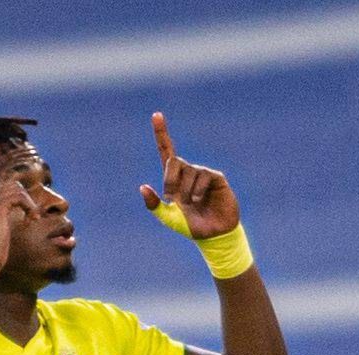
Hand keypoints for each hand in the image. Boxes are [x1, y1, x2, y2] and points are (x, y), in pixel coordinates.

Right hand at [0, 138, 35, 273]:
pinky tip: (30, 219)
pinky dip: (28, 206)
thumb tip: (18, 215)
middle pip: (10, 186)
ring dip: (28, 204)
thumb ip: (2, 218)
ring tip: (31, 220)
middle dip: (24, 199)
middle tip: (32, 216)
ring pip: (16, 190)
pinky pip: (19, 196)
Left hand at [138, 112, 239, 238]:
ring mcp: (203, 173)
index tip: (156, 115)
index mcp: (174, 179)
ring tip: (192, 205)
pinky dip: (197, 191)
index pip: (166, 151)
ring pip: (188, 172)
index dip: (161, 133)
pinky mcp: (216, 177)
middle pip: (174, 161)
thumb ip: (154, 205)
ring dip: (186, 192)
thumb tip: (142, 187)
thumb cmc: (191, 226)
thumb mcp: (169, 218)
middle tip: (172, 197)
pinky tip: (200, 200)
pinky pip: (202, 176)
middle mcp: (188, 172)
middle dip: (169, 179)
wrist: (213, 235)